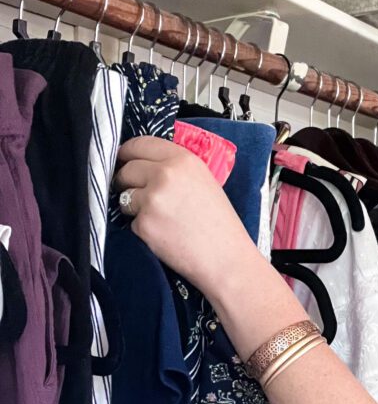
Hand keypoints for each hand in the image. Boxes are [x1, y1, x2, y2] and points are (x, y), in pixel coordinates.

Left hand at [114, 136, 256, 300]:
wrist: (226, 259)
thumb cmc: (221, 225)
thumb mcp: (204, 182)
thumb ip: (176, 168)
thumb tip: (145, 165)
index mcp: (183, 160)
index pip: (139, 144)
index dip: (127, 154)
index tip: (124, 161)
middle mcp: (165, 175)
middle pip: (127, 170)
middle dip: (127, 182)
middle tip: (140, 195)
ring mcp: (152, 199)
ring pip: (125, 197)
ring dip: (134, 207)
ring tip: (162, 219)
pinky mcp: (144, 224)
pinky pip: (132, 222)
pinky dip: (143, 229)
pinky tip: (165, 235)